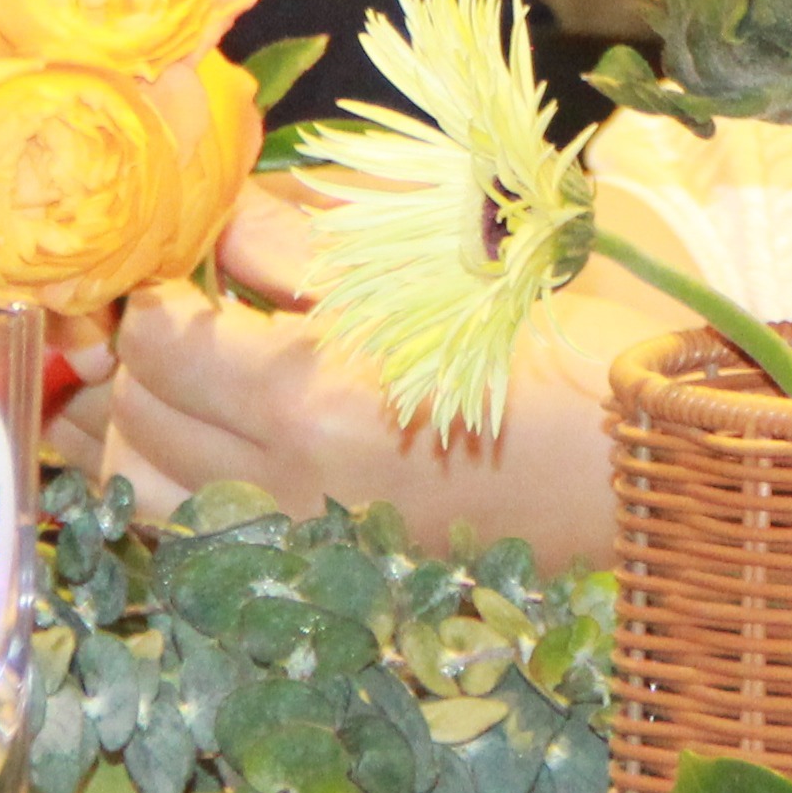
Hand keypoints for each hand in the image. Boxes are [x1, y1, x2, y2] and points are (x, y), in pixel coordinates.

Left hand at [96, 174, 688, 572]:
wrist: (655, 469)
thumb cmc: (573, 351)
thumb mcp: (447, 264)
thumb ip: (315, 245)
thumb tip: (225, 223)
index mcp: (312, 397)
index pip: (163, 343)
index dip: (155, 290)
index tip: (182, 260)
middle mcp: (287, 485)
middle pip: (136, 422)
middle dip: (136, 358)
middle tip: (179, 307)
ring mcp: (305, 539)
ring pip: (148, 500)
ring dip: (141, 433)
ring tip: (185, 381)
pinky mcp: (333, 569)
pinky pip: (202, 537)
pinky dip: (181, 490)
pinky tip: (218, 445)